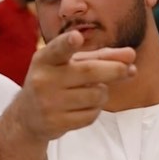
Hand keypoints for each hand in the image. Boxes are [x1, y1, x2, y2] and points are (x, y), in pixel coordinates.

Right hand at [11, 30, 135, 142]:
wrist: (27, 115)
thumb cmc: (55, 81)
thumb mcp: (69, 64)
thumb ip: (99, 57)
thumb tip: (131, 56)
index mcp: (44, 59)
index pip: (57, 49)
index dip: (68, 43)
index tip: (77, 37)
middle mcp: (43, 79)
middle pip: (89, 72)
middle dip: (114, 70)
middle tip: (129, 69)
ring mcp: (48, 103)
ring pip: (96, 95)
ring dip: (103, 92)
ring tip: (92, 91)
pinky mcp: (56, 122)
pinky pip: (91, 114)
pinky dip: (95, 109)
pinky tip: (84, 107)